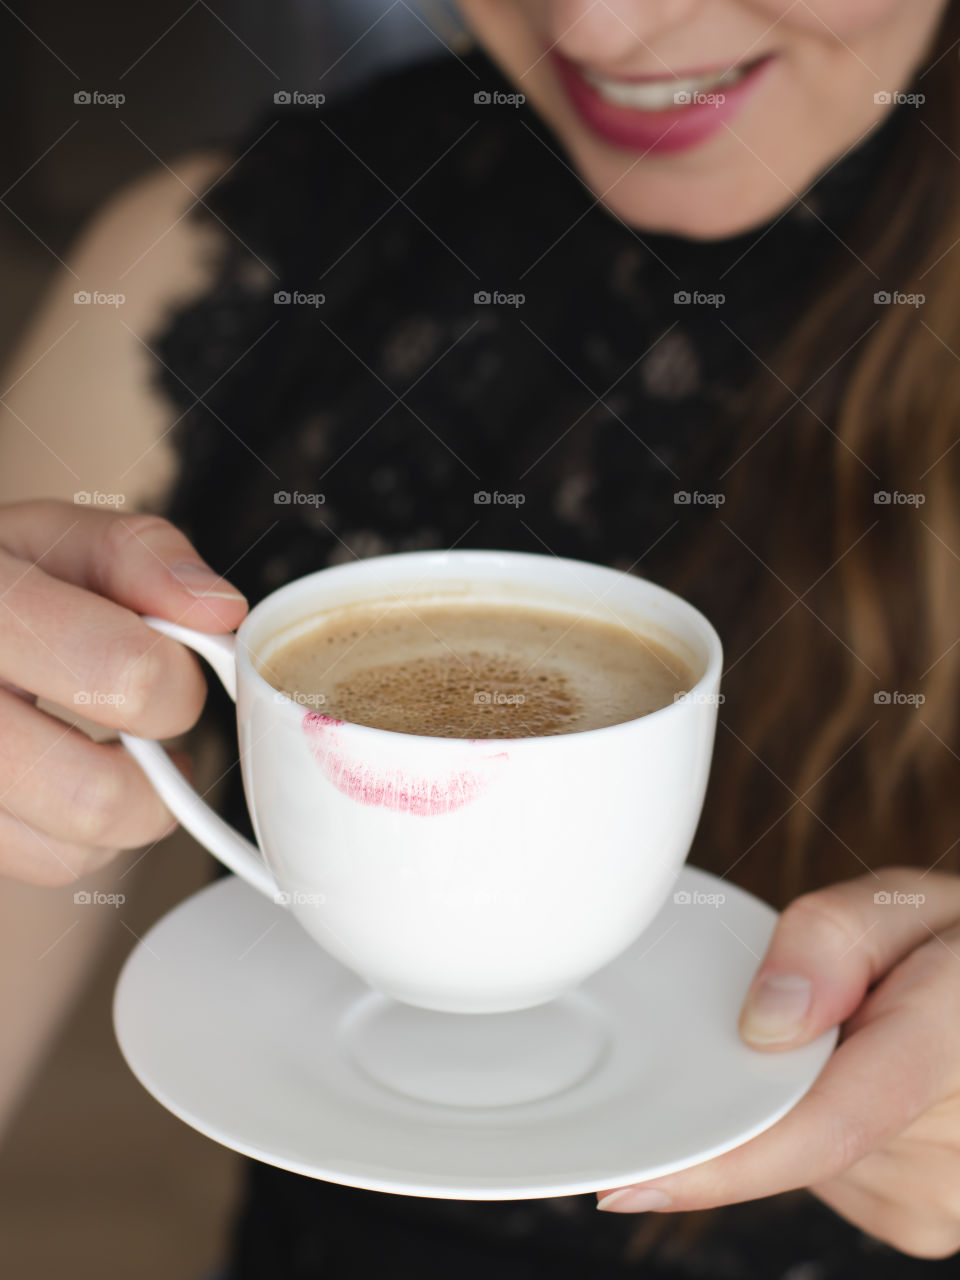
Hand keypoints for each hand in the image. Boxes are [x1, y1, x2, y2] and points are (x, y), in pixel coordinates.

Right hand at [0, 500, 246, 884]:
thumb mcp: (54, 537)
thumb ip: (144, 558)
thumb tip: (219, 610)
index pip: (125, 677)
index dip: (177, 678)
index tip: (172, 663)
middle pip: (97, 795)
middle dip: (158, 763)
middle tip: (147, 719)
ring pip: (71, 851)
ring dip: (126, 807)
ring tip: (110, 748)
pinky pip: (43, 864)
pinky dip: (80, 836)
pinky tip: (67, 775)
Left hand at [596, 868, 959, 1258]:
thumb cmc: (952, 945)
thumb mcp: (902, 901)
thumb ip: (832, 937)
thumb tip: (764, 1020)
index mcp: (955, 1046)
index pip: (828, 1125)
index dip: (724, 1162)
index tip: (633, 1180)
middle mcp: (955, 1149)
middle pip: (795, 1137)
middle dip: (757, 1085)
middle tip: (784, 1015)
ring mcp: (940, 1197)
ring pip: (801, 1156)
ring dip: (789, 1100)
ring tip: (842, 1038)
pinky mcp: (914, 1216)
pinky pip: (822, 1171)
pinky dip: (809, 1123)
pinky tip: (844, 1076)